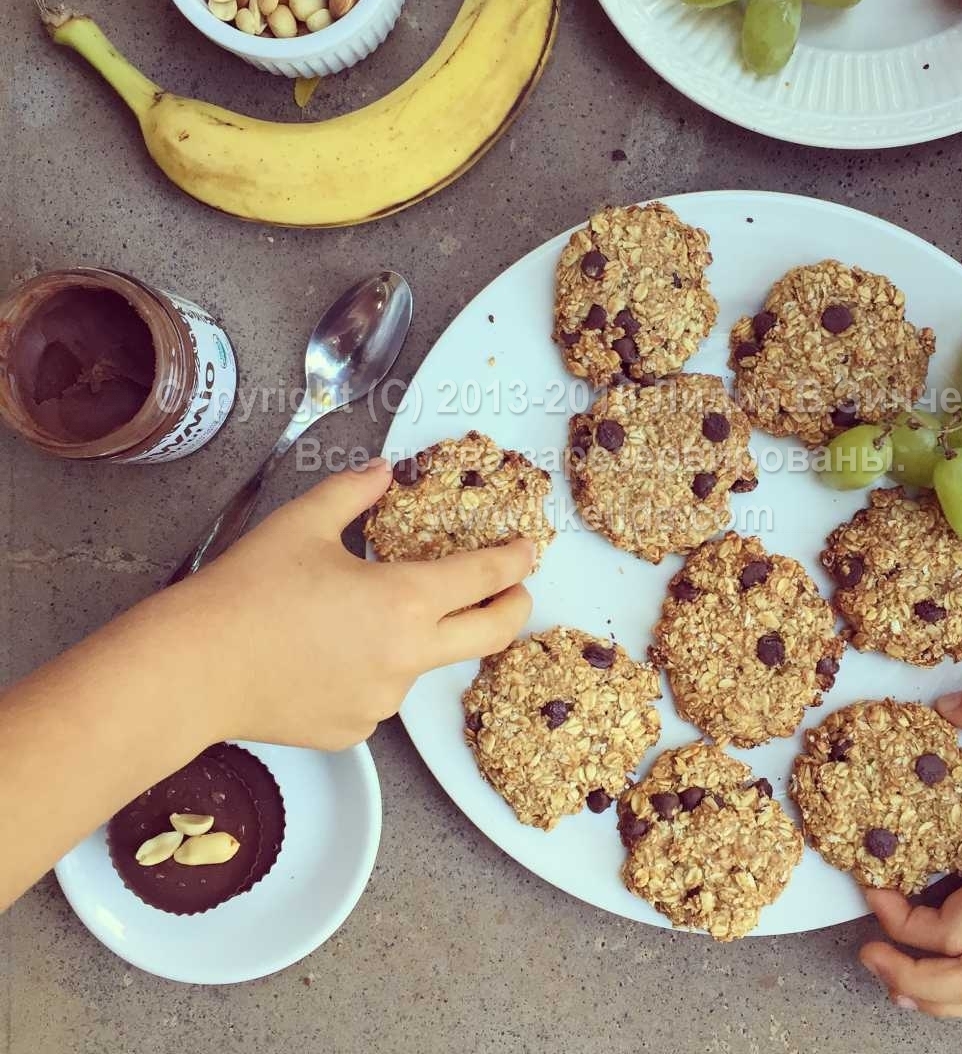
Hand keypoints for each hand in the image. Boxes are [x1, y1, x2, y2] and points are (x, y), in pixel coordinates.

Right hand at [160, 458, 533, 750]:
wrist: (194, 668)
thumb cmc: (247, 590)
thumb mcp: (303, 522)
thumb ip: (355, 490)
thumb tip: (385, 468)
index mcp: (405, 599)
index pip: (483, 578)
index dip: (514, 561)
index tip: (529, 552)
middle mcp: (408, 655)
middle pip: (491, 634)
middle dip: (514, 609)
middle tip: (516, 592)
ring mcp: (384, 701)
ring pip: (425, 663)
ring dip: (422, 638)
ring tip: (369, 617)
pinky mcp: (356, 730)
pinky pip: (380, 696)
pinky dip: (373, 672)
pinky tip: (331, 656)